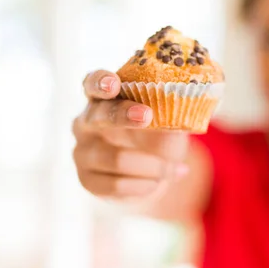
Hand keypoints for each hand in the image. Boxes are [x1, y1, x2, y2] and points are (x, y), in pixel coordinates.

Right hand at [72, 70, 188, 201]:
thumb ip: (169, 108)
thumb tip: (186, 99)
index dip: (100, 82)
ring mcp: (82, 152)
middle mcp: (85, 122)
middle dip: (124, 116)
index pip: (93, 83)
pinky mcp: (86, 180)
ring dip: (152, 166)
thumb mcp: (167, 119)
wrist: (153, 174)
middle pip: (99, 116)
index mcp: (103, 98)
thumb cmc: (158, 136)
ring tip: (174, 168)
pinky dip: (144, 185)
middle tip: (147, 116)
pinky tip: (157, 183)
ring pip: (116, 159)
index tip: (113, 84)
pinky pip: (116, 185)